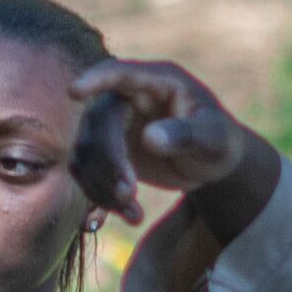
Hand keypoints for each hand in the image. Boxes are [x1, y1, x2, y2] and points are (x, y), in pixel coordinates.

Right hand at [66, 58, 250, 225]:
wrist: (209, 162)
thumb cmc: (217, 140)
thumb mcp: (213, 138)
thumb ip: (185, 135)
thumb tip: (150, 138)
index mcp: (155, 83)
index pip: (119, 74)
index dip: (95, 80)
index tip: (74, 91)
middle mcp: (127, 99)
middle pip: (98, 125)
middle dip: (109, 162)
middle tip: (129, 194)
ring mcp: (113, 126)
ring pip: (86, 154)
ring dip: (103, 187)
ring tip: (135, 215)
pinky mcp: (106, 153)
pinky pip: (88, 174)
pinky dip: (101, 198)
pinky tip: (126, 216)